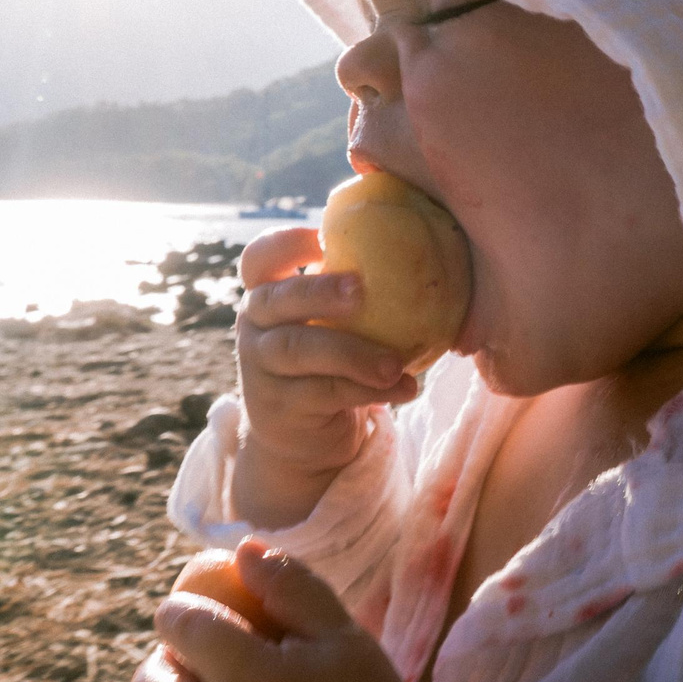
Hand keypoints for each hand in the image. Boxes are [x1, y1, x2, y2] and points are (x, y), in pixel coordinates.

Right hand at [231, 226, 416, 517]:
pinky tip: (405, 388)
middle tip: (361, 289)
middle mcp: (253, 328)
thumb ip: (353, 300)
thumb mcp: (330, 330)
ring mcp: (259, 369)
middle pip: (274, 300)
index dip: (283, 244)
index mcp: (266, 298)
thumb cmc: (330, 369)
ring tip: (396, 363)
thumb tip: (429, 254)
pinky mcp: (279, 408)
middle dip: (317, 291)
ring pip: (297, 349)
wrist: (302, 442)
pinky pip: (325, 392)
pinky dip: (368, 390)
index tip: (322, 239)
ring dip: (352, 352)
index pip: (257, 260)